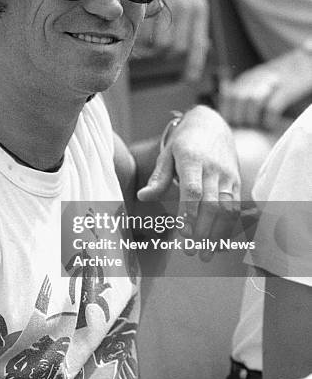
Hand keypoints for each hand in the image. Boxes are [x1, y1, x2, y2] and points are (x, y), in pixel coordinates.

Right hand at [134, 0, 209, 80]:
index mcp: (199, 9)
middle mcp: (186, 9)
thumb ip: (195, 23)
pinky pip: (142, 34)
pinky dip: (137, 38)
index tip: (188, 79)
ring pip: (157, 45)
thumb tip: (205, 47)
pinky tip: (133, 31)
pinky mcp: (147, 3)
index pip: (197, 45)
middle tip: (153, 50)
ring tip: (141, 40)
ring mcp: (166, 5)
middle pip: (174, 49)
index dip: (193, 65)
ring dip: (148, 48)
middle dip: (163, 55)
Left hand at [137, 106, 240, 241]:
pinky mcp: (237, 182)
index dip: (189, 213)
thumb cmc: (184, 142)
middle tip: (193, 253)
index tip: (183, 234)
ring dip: (218, 234)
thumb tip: (142, 197)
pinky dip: (229, 228)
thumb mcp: (167, 154)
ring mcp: (228, 175)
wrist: (212, 125)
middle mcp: (213, 168)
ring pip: (227, 208)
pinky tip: (219, 244)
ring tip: (206, 254)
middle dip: (203, 231)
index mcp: (192, 159)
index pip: (193, 190)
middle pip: (212, 204)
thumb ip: (158, 178)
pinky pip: (236, 207)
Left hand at [219, 49, 311, 130]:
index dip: (228, 114)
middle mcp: (255, 78)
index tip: (233, 127)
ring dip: (253, 119)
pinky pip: (271, 108)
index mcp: (246, 79)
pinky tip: (270, 126)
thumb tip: (232, 119)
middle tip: (246, 130)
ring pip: (251, 102)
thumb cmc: (284, 81)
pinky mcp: (286, 89)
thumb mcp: (260, 84)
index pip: (227, 97)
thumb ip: (245, 97)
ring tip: (258, 128)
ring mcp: (271, 82)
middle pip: (237, 100)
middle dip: (239, 118)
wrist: (306, 62)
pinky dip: (268, 120)